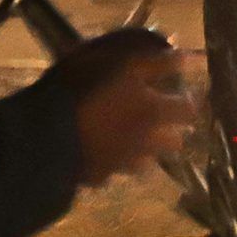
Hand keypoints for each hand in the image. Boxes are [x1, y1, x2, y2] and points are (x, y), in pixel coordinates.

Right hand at [59, 30, 197, 185]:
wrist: (44, 134)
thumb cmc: (83, 87)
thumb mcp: (121, 62)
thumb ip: (157, 61)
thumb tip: (191, 58)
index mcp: (154, 112)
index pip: (189, 110)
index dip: (187, 100)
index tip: (178, 92)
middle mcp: (147, 142)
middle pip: (175, 142)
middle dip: (172, 131)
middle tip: (156, 116)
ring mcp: (123, 164)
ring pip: (147, 160)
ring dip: (144, 149)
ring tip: (128, 134)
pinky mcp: (100, 177)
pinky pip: (114, 171)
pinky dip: (113, 163)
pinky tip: (101, 150)